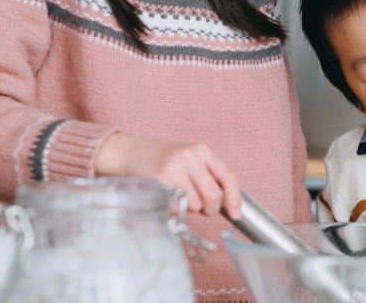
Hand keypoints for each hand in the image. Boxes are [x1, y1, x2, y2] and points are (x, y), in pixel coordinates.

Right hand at [95, 133, 242, 219]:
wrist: (129, 151)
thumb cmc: (162, 159)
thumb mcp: (188, 158)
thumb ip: (207, 174)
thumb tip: (227, 203)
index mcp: (202, 150)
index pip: (228, 176)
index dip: (234, 198)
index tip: (236, 214)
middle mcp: (189, 156)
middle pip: (213, 195)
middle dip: (210, 209)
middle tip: (202, 210)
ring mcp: (174, 167)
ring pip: (195, 204)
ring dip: (190, 209)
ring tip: (180, 198)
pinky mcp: (159, 180)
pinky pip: (177, 206)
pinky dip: (175, 210)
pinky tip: (168, 199)